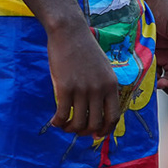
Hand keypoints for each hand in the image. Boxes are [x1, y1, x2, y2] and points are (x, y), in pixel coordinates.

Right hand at [45, 20, 126, 137]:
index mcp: (112, 85)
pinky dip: (58, 123)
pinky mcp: (65, 88)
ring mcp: (83, 89)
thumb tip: (98, 110)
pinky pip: (62, 115)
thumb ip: (104, 87)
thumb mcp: (104, 69)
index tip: (96, 135)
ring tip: (64, 125)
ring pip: (78, 123)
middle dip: (85, 132)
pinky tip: (54, 121)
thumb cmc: (85, 51)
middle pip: (95, 124)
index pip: (113, 117)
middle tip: (76, 129)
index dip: (105, 131)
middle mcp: (100, 89)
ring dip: (70, 129)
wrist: (70, 33)